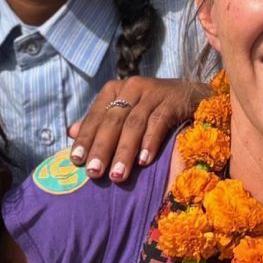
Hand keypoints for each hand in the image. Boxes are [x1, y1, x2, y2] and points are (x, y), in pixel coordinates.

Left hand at [68, 79, 200, 180]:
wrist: (193, 95)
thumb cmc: (152, 108)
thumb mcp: (125, 112)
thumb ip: (100, 122)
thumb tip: (70, 132)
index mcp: (115, 90)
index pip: (96, 115)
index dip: (86, 138)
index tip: (76, 160)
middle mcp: (132, 87)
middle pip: (113, 121)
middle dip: (103, 148)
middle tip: (94, 173)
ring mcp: (154, 92)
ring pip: (134, 124)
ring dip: (124, 151)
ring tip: (118, 175)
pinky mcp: (173, 100)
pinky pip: (159, 122)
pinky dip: (150, 142)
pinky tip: (143, 161)